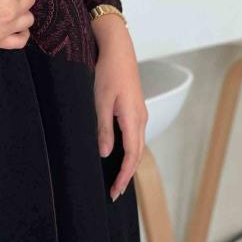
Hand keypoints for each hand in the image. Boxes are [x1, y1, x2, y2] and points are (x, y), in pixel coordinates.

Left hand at [92, 17, 147, 201]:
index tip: (116, 191)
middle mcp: (140, 119)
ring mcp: (139, 114)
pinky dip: (129, 150)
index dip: (124, 176)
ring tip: (117, 178)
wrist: (118, 49)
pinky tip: (118, 154)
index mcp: (133, 119)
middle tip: (115, 192)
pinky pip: (134, 135)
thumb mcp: (100, 101)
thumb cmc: (108, 72)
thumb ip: (103, 129)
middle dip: (127, 175)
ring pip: (136, 145)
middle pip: (137, 154)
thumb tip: (104, 154)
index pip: (131, 156)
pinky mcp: (134, 108)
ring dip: (128, 163)